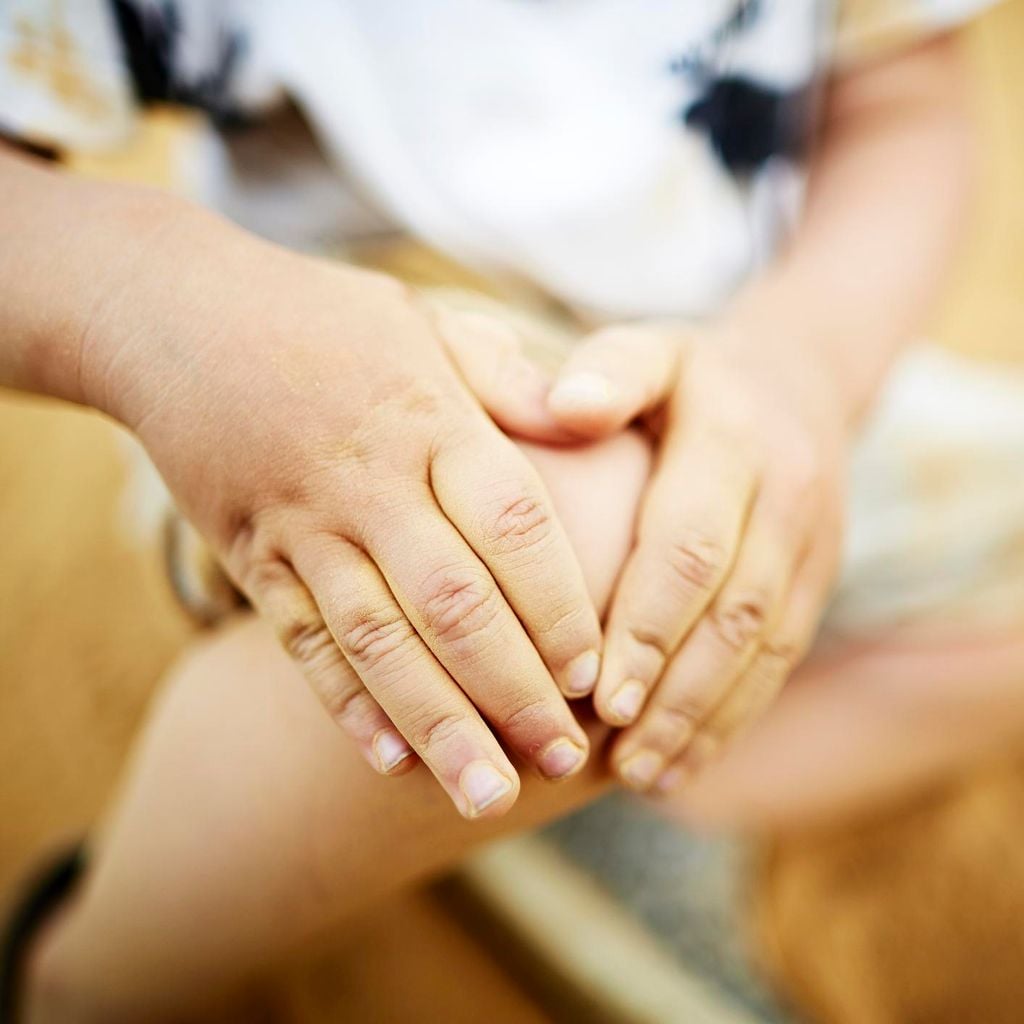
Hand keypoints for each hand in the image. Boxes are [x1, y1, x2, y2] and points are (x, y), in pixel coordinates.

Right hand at [80, 204, 600, 818]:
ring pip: (377, 643)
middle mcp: (367, 481)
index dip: (558, 605)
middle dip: (514, 692)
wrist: (172, 316)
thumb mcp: (426, 320)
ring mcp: (301, 525)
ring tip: (489, 797)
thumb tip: (585, 421)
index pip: (512, 525)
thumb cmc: (325, 319)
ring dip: (438, 726)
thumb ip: (506, 378)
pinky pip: (300, 643)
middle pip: (453, 604)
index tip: (596, 673)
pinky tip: (388, 762)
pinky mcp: (250, 556)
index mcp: (428, 418)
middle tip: (565, 760)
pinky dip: (345, 705)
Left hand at [493, 319, 847, 790]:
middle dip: (677, 690)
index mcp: (734, 438)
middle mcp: (787, 494)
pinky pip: (783, 655)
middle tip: (616, 753)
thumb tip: (563, 406)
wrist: (796, 381)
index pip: (690, 544)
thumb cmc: (686, 378)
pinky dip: (736, 714)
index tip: (597, 692)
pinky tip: (687, 761)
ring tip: (645, 775)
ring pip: (766, 647)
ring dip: (707, 719)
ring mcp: (815, 542)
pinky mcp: (821, 578)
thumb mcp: (650, 351)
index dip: (648, 624)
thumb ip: (609, 373)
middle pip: (734, 610)